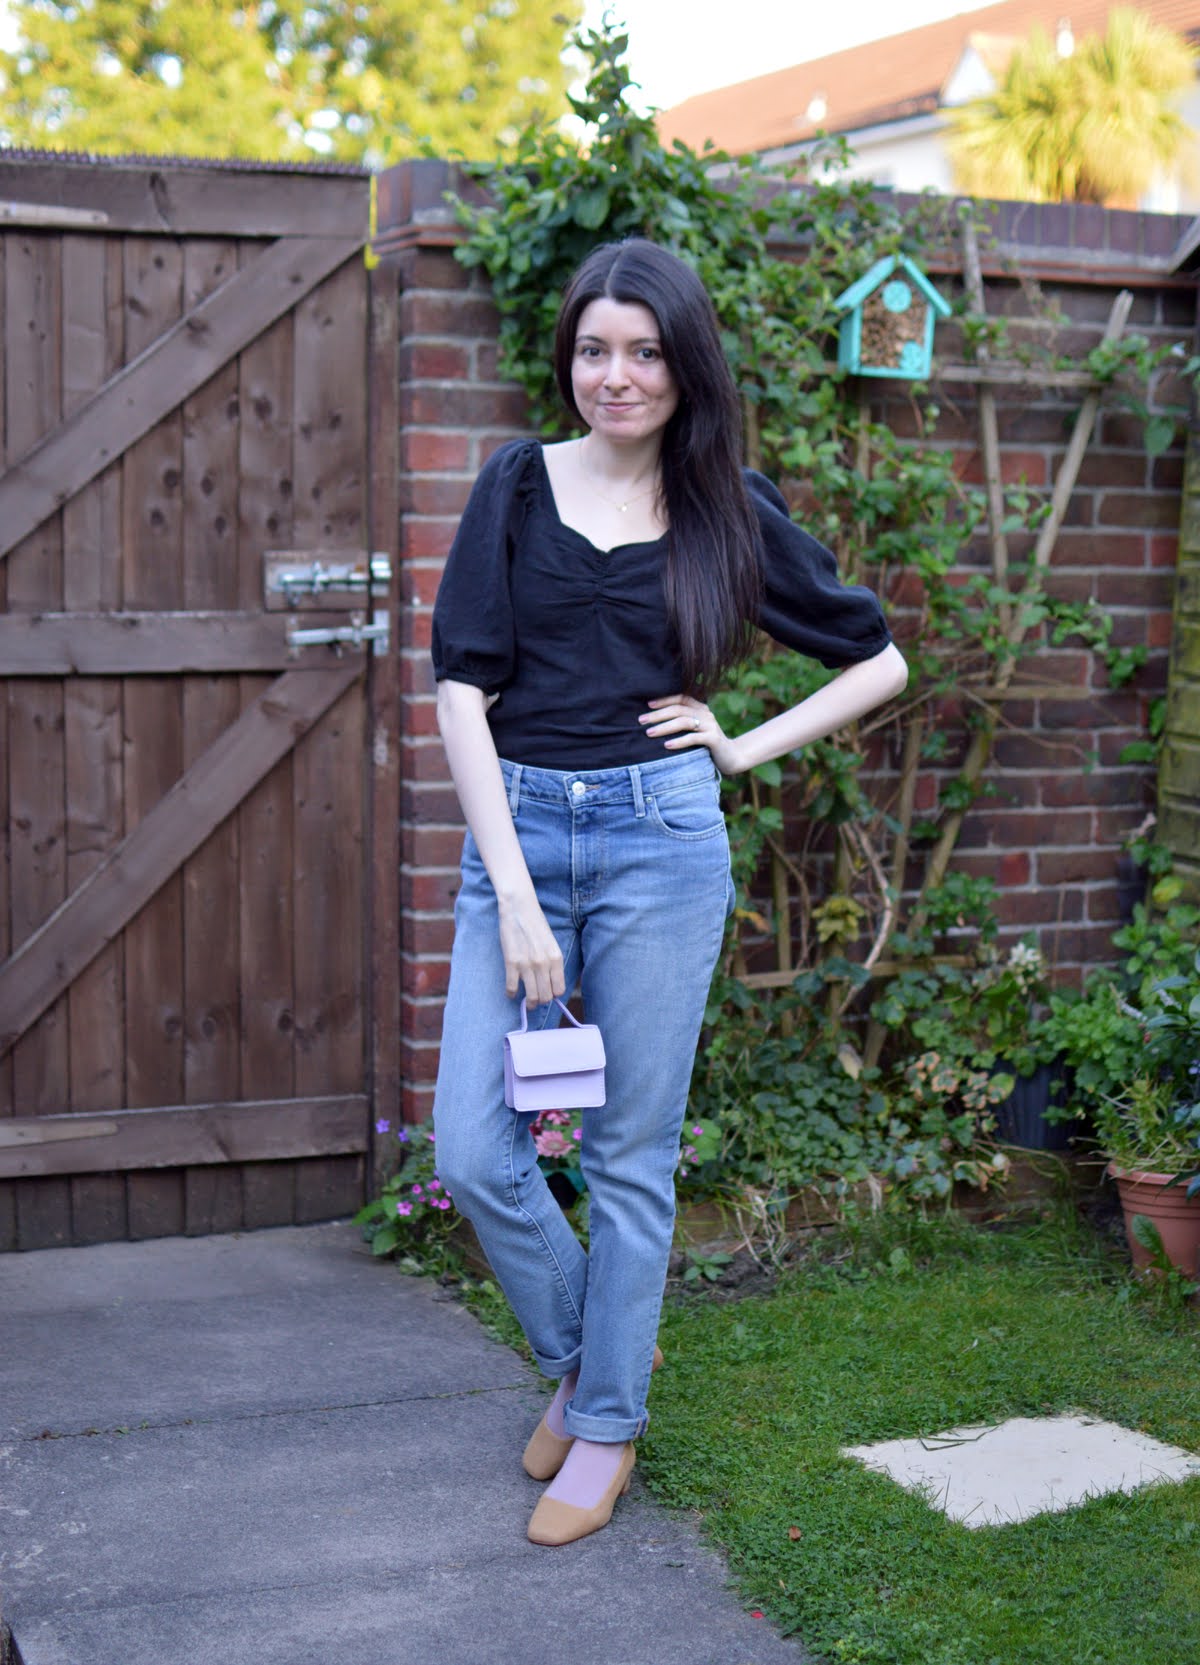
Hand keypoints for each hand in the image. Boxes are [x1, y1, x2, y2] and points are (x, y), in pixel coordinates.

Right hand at [497, 893, 564, 1007]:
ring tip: (526, 1001)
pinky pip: (512, 987)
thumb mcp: (551, 943)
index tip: (547, 993)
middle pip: (546, 996)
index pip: (559, 989)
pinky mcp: (511, 962)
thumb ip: (552, 962)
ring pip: (532, 997)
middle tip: (536, 1000)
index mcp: (556, 958)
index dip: (553, 994)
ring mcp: (527, 964)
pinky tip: (511, 992)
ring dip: (529, 1003)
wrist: (519, 908)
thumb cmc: (536, 923)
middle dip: (541, 1001)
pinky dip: (511, 994)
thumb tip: (550, 981)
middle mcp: (544, 964)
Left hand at [640, 694, 745, 774]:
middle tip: (641, 721)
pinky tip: (667, 746)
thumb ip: (682, 723)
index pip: (681, 698)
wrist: (731, 757)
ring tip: (649, 732)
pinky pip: (694, 738)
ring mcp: (711, 726)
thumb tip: (654, 723)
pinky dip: (679, 741)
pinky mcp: (713, 739)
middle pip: (679, 709)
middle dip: (658, 715)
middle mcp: (706, 714)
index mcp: (701, 708)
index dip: (665, 700)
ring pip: (684, 722)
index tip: (648, 705)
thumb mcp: (695, 730)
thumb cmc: (707, 745)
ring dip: (665, 727)